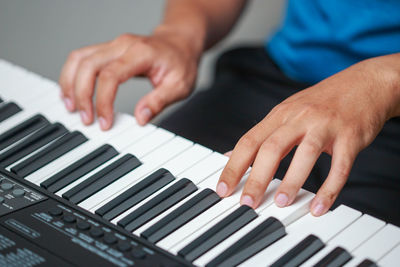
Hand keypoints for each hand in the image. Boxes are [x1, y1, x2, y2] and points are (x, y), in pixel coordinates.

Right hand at [59, 29, 199, 129]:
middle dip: (82, 95)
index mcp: (140, 54)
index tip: (105, 122)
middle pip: (88, 65)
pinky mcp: (107, 49)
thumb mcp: (179, 86)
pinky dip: (72, 75)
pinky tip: (72, 92)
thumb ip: (159, 101)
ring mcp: (113, 45)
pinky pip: (81, 58)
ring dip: (70, 83)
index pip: (111, 76)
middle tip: (86, 118)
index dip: (103, 101)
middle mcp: (122, 45)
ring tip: (71, 107)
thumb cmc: (180, 63)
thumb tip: (140, 119)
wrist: (180, 42)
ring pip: (79, 58)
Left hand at [217, 57, 399, 215]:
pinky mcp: (350, 136)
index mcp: (280, 114)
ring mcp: (325, 126)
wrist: (365, 84)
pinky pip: (340, 167)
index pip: (249, 141)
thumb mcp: (287, 112)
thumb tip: (232, 154)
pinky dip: (329, 189)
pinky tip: (319, 206)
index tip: (223, 189)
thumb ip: (262, 135)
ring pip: (304, 154)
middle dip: (256, 178)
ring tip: (280, 203)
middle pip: (271, 148)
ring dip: (291, 182)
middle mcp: (299, 118)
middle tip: (247, 202)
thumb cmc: (322, 102)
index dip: (233, 166)